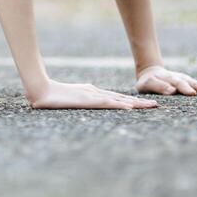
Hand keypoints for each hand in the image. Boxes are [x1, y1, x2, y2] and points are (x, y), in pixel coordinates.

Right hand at [27, 78, 158, 108]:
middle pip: (122, 98)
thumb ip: (77, 101)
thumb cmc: (51, 96)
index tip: (144, 105)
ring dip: (136, 104)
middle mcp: (95, 92)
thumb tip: (83, 103)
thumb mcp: (67, 100)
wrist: (40, 90)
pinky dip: (120, 104)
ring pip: (119, 99)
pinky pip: (107, 103)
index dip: (130, 101)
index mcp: (92, 93)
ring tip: (151, 106)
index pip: (116, 98)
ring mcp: (92, 95)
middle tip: (156, 105)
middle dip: (139, 102)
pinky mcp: (87, 99)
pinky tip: (130, 107)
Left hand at [135, 65, 196, 96]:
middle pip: (193, 83)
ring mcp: (187, 80)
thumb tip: (172, 91)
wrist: (151, 73)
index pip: (178, 84)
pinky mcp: (192, 84)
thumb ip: (158, 86)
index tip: (192, 93)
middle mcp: (181, 78)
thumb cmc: (148, 82)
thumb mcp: (147, 84)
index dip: (184, 88)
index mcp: (169, 79)